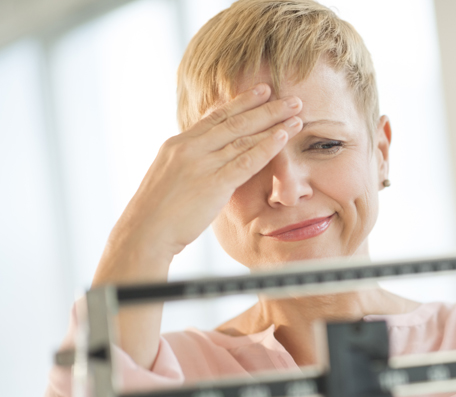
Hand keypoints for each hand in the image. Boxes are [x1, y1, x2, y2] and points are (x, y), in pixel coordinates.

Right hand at [113, 83, 303, 259]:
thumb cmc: (157, 212)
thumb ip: (191, 164)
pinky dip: (267, 146)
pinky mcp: (213, 183)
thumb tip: (207, 161)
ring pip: (244, 136)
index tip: (262, 90)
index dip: (241, 102)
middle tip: (291, 97)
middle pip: (235, 120)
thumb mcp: (171, 177)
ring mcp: (202, 164)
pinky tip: (284, 136)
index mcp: (179, 144)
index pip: (215, 116)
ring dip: (274, 122)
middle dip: (266, 106)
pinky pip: (246, 161)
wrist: (144, 232)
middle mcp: (190, 148)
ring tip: (297, 111)